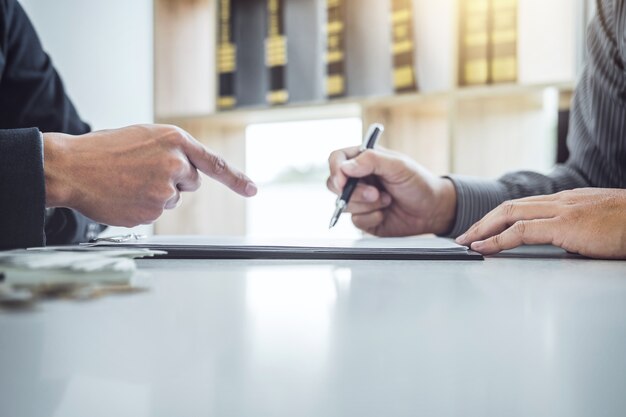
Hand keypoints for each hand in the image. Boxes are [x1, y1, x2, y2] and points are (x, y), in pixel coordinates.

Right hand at [43, 124, 256, 226]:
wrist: (72, 167)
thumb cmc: (104, 150)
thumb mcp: (144, 137)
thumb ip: (172, 151)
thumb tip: (188, 171)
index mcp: (175, 139)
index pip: (214, 162)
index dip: (236, 179)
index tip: (252, 190)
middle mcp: (176, 163)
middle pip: (192, 181)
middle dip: (175, 179)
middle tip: (144, 172)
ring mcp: (165, 189)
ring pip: (173, 198)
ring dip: (157, 193)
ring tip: (129, 181)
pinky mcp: (153, 210)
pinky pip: (157, 212)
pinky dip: (144, 207)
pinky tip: (125, 195)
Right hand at [327, 146, 456, 235]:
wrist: (432, 210)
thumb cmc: (419, 183)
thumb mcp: (399, 166)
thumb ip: (372, 160)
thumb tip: (346, 166)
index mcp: (364, 160)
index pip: (337, 159)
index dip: (336, 170)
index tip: (343, 182)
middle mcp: (359, 179)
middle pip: (334, 184)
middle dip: (354, 192)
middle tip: (375, 194)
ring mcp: (360, 199)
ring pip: (343, 204)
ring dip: (367, 205)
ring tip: (387, 200)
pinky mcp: (364, 218)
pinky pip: (355, 220)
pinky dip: (371, 218)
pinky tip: (385, 214)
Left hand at [456, 188, 625, 258]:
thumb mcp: (595, 226)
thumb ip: (574, 231)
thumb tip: (561, 246)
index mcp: (565, 200)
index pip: (521, 205)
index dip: (497, 217)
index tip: (481, 229)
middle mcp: (559, 201)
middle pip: (508, 206)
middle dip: (482, 222)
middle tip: (463, 236)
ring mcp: (561, 211)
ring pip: (509, 214)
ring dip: (483, 229)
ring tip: (467, 242)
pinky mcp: (565, 225)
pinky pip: (521, 231)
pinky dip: (498, 239)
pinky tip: (485, 247)